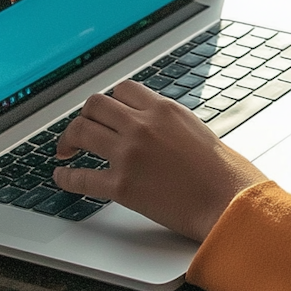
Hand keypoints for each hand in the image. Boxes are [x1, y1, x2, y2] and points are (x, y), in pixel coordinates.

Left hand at [52, 82, 262, 240]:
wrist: (228, 201)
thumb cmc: (221, 171)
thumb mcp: (195, 129)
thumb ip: (167, 122)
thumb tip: (149, 124)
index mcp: (162, 109)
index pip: (122, 90)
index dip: (110, 101)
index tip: (105, 114)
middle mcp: (142, 125)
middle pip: (94, 105)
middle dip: (83, 117)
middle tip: (79, 132)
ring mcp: (129, 154)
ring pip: (81, 131)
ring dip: (67, 140)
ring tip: (65, 150)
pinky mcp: (121, 186)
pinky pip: (81, 177)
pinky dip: (66, 176)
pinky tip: (62, 176)